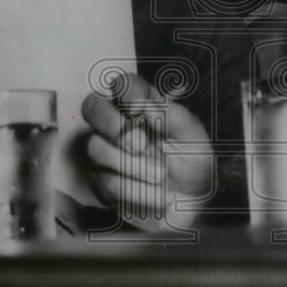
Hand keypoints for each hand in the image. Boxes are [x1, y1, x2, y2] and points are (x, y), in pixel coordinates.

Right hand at [81, 72, 212, 231]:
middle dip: (113, 126)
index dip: (127, 93)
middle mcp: (119, 124)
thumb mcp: (193, 136)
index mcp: (142, 106)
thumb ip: (173, 115)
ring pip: (94, 146)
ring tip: (160, 175)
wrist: (194, 203)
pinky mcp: (102, 182)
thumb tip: (145, 105)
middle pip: (92, 107)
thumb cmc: (194, 161)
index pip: (122, 84)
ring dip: (131, 165)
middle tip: (141, 145)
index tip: (142, 109)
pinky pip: (103, 180)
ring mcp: (107, 152)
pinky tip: (156, 194)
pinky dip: (135, 190)